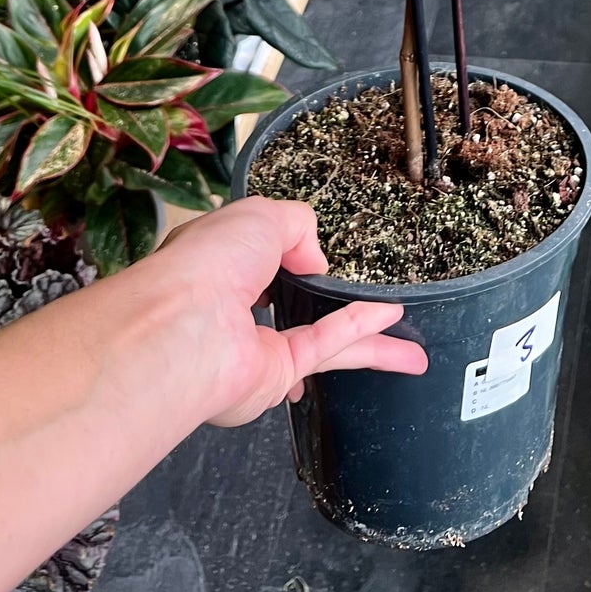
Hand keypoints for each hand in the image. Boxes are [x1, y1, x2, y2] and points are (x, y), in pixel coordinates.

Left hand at [158, 196, 426, 425]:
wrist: (181, 330)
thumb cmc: (207, 263)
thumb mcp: (260, 215)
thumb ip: (297, 226)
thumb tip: (316, 260)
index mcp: (220, 262)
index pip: (257, 256)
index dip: (288, 251)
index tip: (318, 250)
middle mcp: (236, 306)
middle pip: (295, 304)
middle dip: (329, 303)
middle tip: (369, 299)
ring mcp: (255, 345)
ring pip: (322, 336)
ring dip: (367, 337)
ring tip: (409, 344)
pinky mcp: (274, 376)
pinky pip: (326, 347)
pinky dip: (361, 332)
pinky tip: (392, 324)